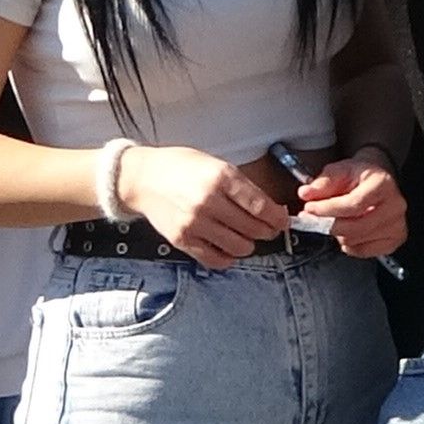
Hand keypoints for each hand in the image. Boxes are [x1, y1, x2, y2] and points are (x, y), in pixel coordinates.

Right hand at [119, 143, 294, 266]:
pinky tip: (228, 248)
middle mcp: (208, 201)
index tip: (282, 221)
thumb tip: (269, 209)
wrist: (142, 178)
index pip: (261, 207)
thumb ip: (241, 186)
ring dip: (248, 245)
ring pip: (239, 247)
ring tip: (246, 237)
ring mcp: (195, 223)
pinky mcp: (183, 240)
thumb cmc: (180, 167)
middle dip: (267, 232)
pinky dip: (228, 257)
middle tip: (268, 230)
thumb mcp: (215, 164)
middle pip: (253, 229)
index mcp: (221, 178)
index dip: (277, 218)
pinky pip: (215, 259)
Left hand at [294, 147, 409, 258]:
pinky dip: (349, 245)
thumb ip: (323, 182)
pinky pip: (362, 251)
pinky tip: (348, 231)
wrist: (378, 179)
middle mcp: (394, 206)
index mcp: (383, 184)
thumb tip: (306, 193)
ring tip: (335, 220)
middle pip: (354, 227)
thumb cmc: (360, 176)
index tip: (310, 208)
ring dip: (337, 234)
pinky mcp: (394, 240)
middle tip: (312, 218)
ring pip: (355, 241)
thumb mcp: (340, 170)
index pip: (353, 204)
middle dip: (327, 224)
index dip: (327, 209)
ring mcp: (396, 225)